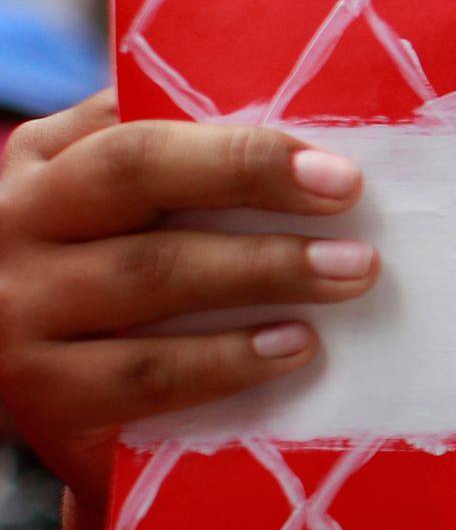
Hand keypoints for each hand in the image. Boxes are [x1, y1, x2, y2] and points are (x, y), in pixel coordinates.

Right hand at [0, 91, 374, 494]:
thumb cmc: (109, 280)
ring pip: (148, 275)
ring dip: (262, 270)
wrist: (48, 396)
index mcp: (44, 165)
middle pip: (132, 177)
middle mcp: (16, 227)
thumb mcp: (117, 210)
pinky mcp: (46, 397)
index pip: (135, 131)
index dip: (234, 144)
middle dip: (249, 179)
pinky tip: (294, 348)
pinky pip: (148, 373)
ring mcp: (21, 313)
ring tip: (348, 274)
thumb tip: (303, 138)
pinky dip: (229, 360)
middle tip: (348, 199)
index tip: (331, 166)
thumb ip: (177, 165)